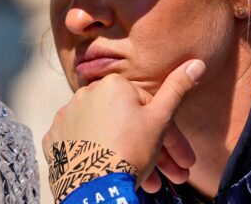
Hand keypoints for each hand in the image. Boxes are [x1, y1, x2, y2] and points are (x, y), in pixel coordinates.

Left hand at [42, 59, 205, 187]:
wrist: (95, 188)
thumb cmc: (130, 151)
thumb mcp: (160, 119)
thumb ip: (177, 88)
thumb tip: (196, 63)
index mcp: (112, 84)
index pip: (148, 108)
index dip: (171, 136)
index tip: (182, 159)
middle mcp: (85, 93)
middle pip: (128, 123)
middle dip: (153, 151)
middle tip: (171, 175)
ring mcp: (65, 117)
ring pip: (106, 135)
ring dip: (127, 155)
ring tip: (146, 182)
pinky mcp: (54, 139)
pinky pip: (80, 144)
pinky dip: (95, 156)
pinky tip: (109, 172)